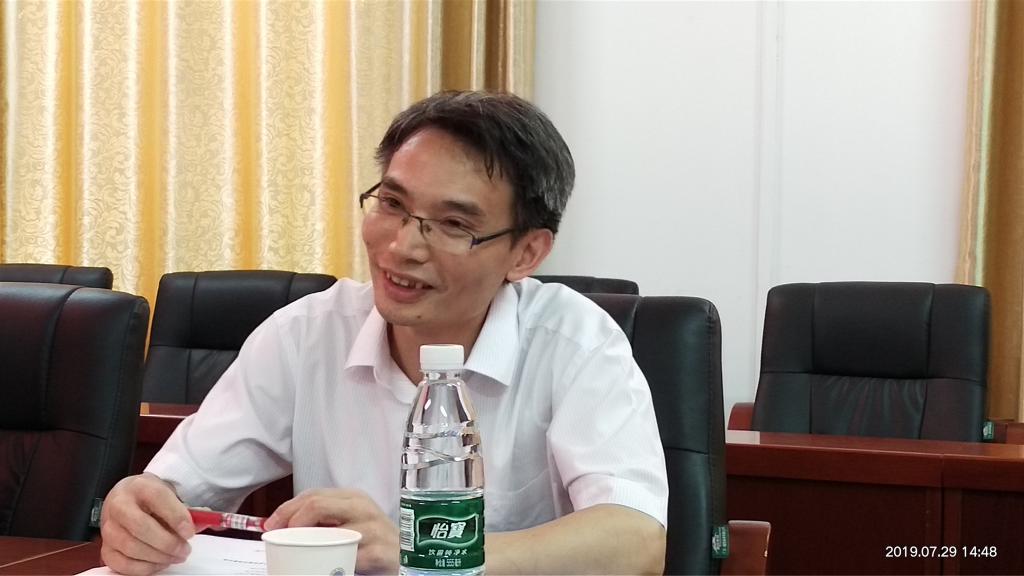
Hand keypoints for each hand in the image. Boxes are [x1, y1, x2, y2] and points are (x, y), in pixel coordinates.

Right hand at [100, 473, 193, 574]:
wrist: (128, 497)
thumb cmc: (153, 499)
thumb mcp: (171, 496)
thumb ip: (189, 510)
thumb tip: (210, 523)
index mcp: (140, 486)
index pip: (157, 498)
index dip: (176, 516)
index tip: (190, 532)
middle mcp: (119, 504)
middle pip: (140, 527)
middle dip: (167, 543)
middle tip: (185, 550)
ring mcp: (109, 527)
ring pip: (130, 547)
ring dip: (157, 557)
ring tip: (175, 557)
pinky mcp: (105, 547)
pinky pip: (120, 563)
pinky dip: (142, 568)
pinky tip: (158, 564)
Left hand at [265, 488, 398, 574]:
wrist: (406, 559)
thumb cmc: (372, 542)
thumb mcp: (348, 524)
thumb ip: (323, 522)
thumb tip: (283, 529)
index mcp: (352, 498)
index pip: (312, 495)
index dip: (286, 509)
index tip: (270, 526)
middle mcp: (362, 507)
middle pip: (316, 505)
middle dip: (290, 522)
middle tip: (278, 539)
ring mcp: (372, 528)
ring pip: (329, 533)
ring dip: (307, 546)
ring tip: (297, 555)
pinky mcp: (379, 552)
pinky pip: (347, 558)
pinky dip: (331, 566)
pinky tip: (327, 569)